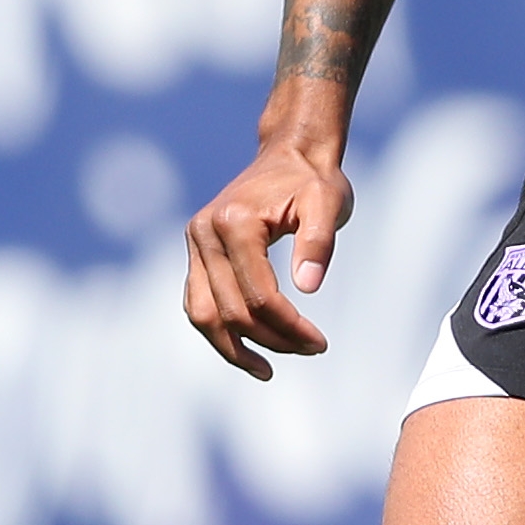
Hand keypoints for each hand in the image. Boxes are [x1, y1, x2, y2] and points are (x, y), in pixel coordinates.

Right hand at [181, 125, 352, 379]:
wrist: (289, 154)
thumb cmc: (313, 180)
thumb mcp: (328, 203)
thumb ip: (318, 242)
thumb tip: (307, 289)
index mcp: (234, 221)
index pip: (258, 294)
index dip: (289, 326)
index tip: (319, 342)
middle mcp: (204, 233)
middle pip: (231, 310)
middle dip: (271, 339)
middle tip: (311, 349)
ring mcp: (195, 243)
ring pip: (204, 314)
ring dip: (235, 348)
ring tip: (268, 369)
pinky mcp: (197, 253)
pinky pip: (200, 304)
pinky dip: (220, 332)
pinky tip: (248, 351)